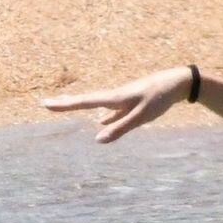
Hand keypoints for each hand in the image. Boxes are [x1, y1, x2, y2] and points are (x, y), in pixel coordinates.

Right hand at [41, 68, 190, 142]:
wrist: (177, 83)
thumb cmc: (160, 98)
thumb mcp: (141, 116)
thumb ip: (120, 128)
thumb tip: (97, 139)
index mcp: (114, 98)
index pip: (83, 102)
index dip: (64, 105)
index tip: (45, 104)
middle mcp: (114, 97)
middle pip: (85, 101)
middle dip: (65, 104)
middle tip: (45, 104)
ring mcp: (122, 100)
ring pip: (96, 106)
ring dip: (80, 107)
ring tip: (66, 108)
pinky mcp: (131, 103)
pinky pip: (110, 112)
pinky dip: (102, 117)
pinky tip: (100, 123)